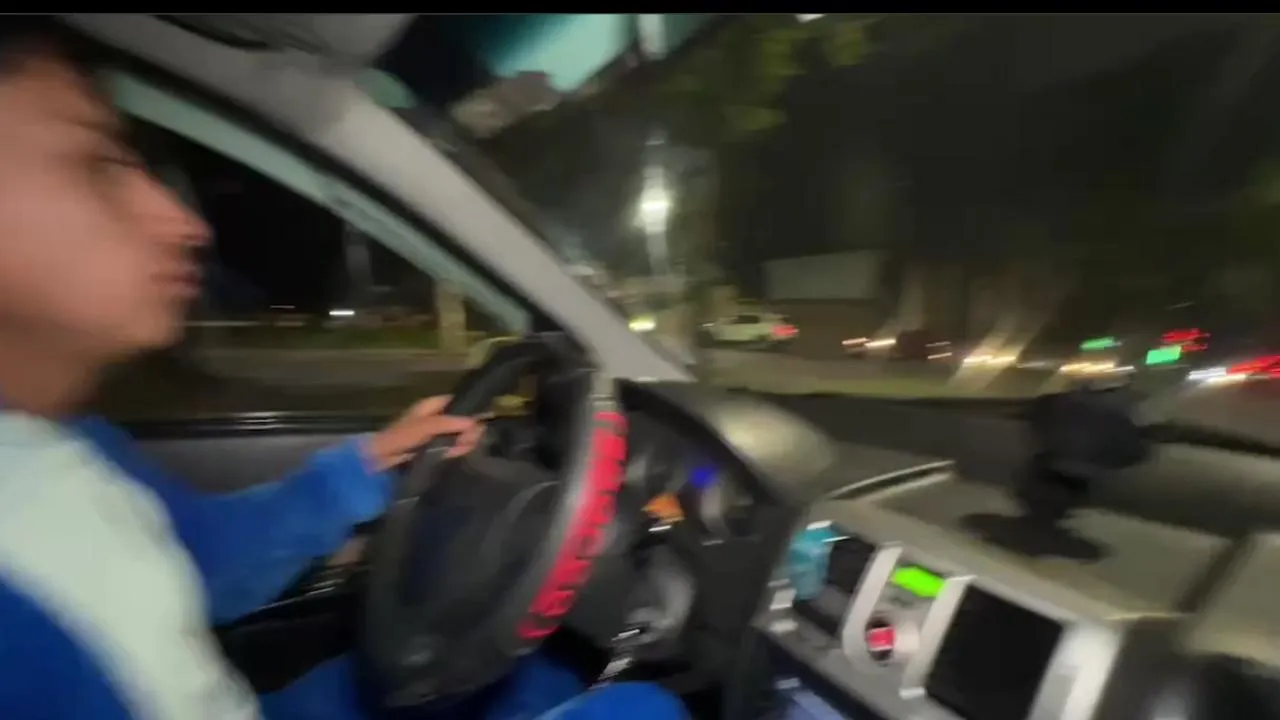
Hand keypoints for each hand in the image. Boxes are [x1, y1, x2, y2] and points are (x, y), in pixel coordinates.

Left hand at [365, 395, 484, 471]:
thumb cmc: (398, 438)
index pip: (453, 402)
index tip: (482, 414)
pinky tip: (466, 451)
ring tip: (473, 444)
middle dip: (467, 426)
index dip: (467, 407)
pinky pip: (450, 450)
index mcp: (428, 408)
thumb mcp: (423, 425)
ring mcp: (432, 438)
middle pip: (457, 420)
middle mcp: (432, 420)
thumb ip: (447, 423)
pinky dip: (458, 450)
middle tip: (478, 435)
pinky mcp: (433, 455)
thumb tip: (474, 423)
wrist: (378, 464)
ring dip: (465, 439)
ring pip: (456, 435)